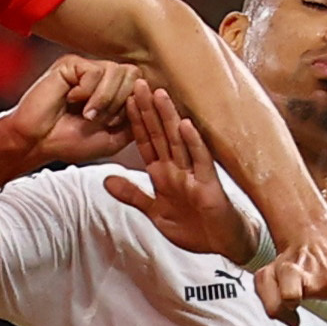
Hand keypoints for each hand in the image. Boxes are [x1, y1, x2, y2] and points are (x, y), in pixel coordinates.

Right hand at [5, 51, 139, 168]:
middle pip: (134, 75)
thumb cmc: (69, 142)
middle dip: (121, 103)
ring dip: (104, 100)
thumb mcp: (114, 137)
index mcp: (114, 91)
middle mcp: (103, 76)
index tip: (113, 125)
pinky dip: (87, 93)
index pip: (142, 86)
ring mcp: (88, 68)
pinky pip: (95, 71)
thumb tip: (151, 96)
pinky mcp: (72, 64)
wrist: (37, 142)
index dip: (133, 107)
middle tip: (100, 119)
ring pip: (117, 72)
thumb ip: (135, 118)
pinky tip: (71, 100)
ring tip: (86, 114)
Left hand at [102, 85, 250, 256]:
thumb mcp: (154, 211)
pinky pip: (201, 160)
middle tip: (137, 83)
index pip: (146, 142)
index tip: (124, 99)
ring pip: (179, 141)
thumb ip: (132, 194)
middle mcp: (178, 168)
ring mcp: (194, 174)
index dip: (135, 122)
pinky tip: (186, 125)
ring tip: (159, 95)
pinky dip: (193, 143)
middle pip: (160, 134)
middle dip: (148, 110)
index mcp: (163, 173)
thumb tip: (105, 180)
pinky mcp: (209, 183)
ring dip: (169, 118)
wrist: (221, 242)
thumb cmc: (192, 226)